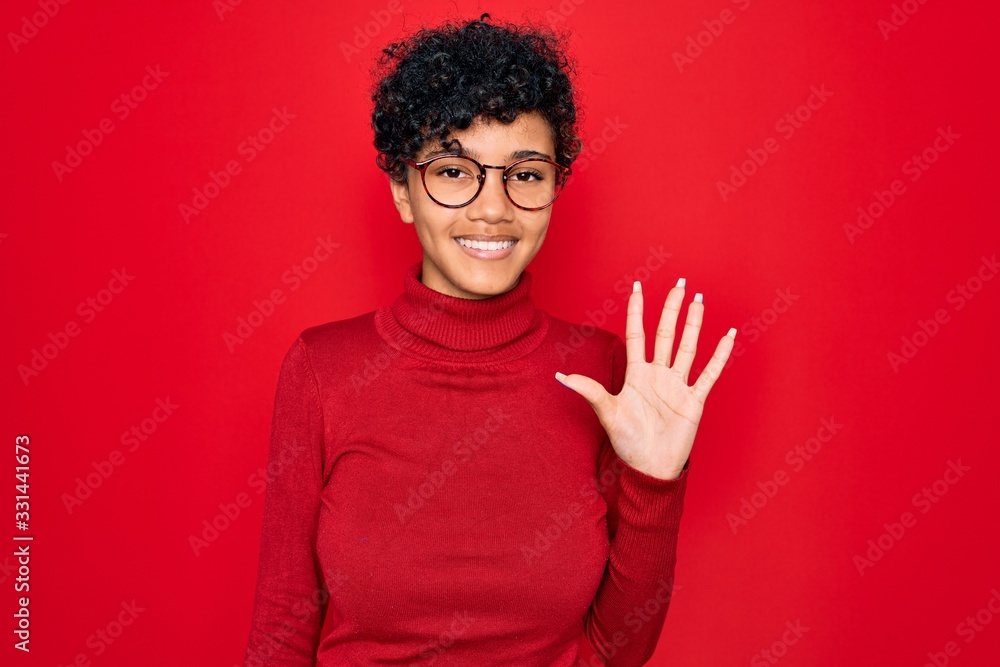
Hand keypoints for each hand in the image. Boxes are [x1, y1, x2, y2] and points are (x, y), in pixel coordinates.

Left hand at [555, 279, 735, 479]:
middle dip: (672, 308)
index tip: (638, 287)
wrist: (650, 467)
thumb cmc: (628, 442)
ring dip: (695, 324)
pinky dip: (720, 355)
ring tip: (700, 300)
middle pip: (666, 333)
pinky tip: (729, 336)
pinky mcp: (694, 400)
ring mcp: (677, 385)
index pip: (637, 334)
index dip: (637, 311)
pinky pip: (709, 373)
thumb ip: (590, 391)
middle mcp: (658, 374)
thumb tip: (560, 377)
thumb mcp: (607, 413)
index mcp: (637, 374)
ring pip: (688, 347)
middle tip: (681, 284)